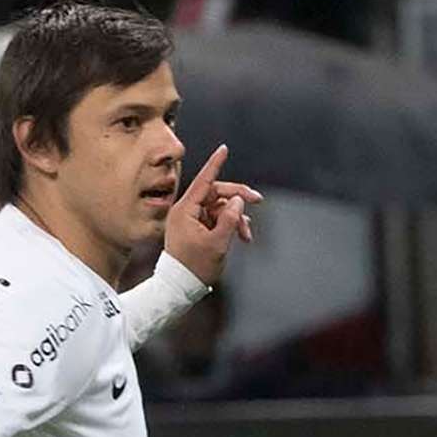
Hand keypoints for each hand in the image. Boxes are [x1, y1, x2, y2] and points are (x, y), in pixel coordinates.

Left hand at [164, 144, 262, 285]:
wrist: (178, 288)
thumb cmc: (194, 267)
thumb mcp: (217, 243)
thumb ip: (230, 219)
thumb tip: (237, 201)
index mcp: (185, 210)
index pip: (204, 181)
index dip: (216, 164)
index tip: (224, 149)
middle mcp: (186, 211)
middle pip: (216, 194)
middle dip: (238, 199)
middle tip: (257, 201)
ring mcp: (191, 219)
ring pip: (220, 208)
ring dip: (236, 218)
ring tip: (247, 236)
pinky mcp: (196, 229)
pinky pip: (217, 219)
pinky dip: (230, 226)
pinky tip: (242, 237)